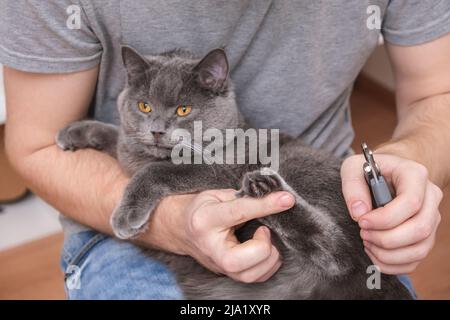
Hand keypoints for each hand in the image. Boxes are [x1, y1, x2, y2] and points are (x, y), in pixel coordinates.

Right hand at [143, 189, 294, 282]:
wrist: (180, 228)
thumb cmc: (201, 208)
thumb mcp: (217, 195)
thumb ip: (243, 196)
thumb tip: (275, 197)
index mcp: (205, 220)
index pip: (239, 212)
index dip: (266, 205)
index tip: (286, 200)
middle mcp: (211, 247)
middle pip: (239, 261)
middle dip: (263, 247)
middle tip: (264, 230)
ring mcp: (218, 264)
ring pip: (249, 275)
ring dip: (268, 257)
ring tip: (265, 238)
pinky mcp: (227, 273)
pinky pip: (255, 278)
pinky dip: (268, 265)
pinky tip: (265, 249)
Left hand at [341, 153, 442, 273]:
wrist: (384, 173)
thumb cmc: (367, 170)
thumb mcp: (352, 168)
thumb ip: (352, 187)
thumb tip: (359, 214)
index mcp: (415, 174)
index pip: (411, 203)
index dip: (385, 218)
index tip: (362, 222)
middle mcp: (430, 197)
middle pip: (420, 229)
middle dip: (386, 239)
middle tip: (363, 234)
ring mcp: (431, 218)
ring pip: (420, 249)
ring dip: (388, 254)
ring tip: (366, 243)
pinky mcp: (425, 236)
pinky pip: (415, 260)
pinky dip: (392, 264)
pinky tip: (373, 253)